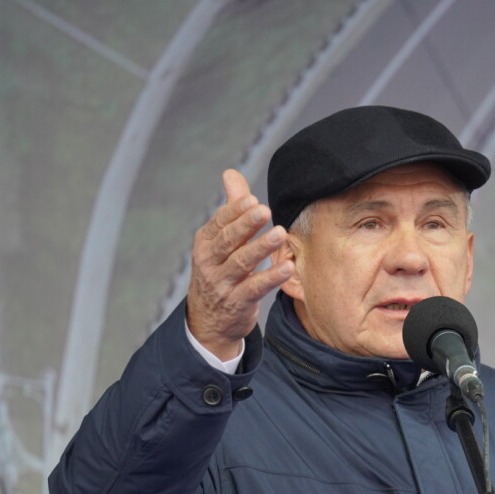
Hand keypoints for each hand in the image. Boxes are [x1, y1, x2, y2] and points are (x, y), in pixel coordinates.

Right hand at [187, 169, 293, 359]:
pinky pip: (256, 288)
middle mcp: (210, 262)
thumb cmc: (220, 271)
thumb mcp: (220, 241)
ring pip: (242, 263)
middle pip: (228, 240)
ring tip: (281, 234)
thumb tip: (231, 174)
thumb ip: (231, 209)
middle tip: (265, 210)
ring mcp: (222, 283)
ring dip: (262, 248)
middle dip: (246, 225)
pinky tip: (289, 267)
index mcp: (206, 242)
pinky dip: (272, 277)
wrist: (209, 319)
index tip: (253, 199)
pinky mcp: (238, 302)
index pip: (219, 222)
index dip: (235, 211)